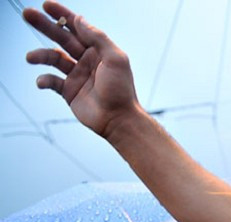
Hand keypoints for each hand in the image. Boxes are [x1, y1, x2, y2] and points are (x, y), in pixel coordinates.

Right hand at [23, 1, 139, 137]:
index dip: (62, 15)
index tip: (46, 4)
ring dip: (40, 55)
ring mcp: (77, 76)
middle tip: (27, 14)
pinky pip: (52, 81)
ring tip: (30, 57)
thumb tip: (79, 19)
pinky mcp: (69, 92)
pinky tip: (42, 81)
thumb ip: (97, 37)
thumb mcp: (115, 58)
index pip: (78, 28)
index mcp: (98, 51)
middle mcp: (86, 60)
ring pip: (53, 58)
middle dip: (45, 26)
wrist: (119, 120)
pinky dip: (44, 80)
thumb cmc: (121, 89)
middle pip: (61, 38)